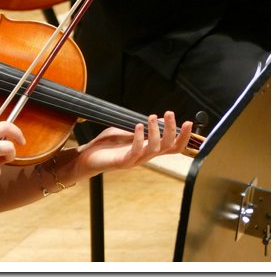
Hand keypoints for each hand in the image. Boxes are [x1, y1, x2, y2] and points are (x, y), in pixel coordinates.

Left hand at [69, 111, 191, 180]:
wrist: (86, 158)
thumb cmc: (106, 145)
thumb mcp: (126, 132)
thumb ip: (143, 128)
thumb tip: (160, 119)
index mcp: (148, 149)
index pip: (172, 147)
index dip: (183, 137)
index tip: (189, 122)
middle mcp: (145, 156)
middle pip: (168, 147)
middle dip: (172, 131)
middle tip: (170, 114)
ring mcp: (135, 160)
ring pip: (154, 149)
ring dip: (155, 132)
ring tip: (152, 117)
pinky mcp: (123, 162)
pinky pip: (136, 151)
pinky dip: (139, 138)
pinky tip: (138, 126)